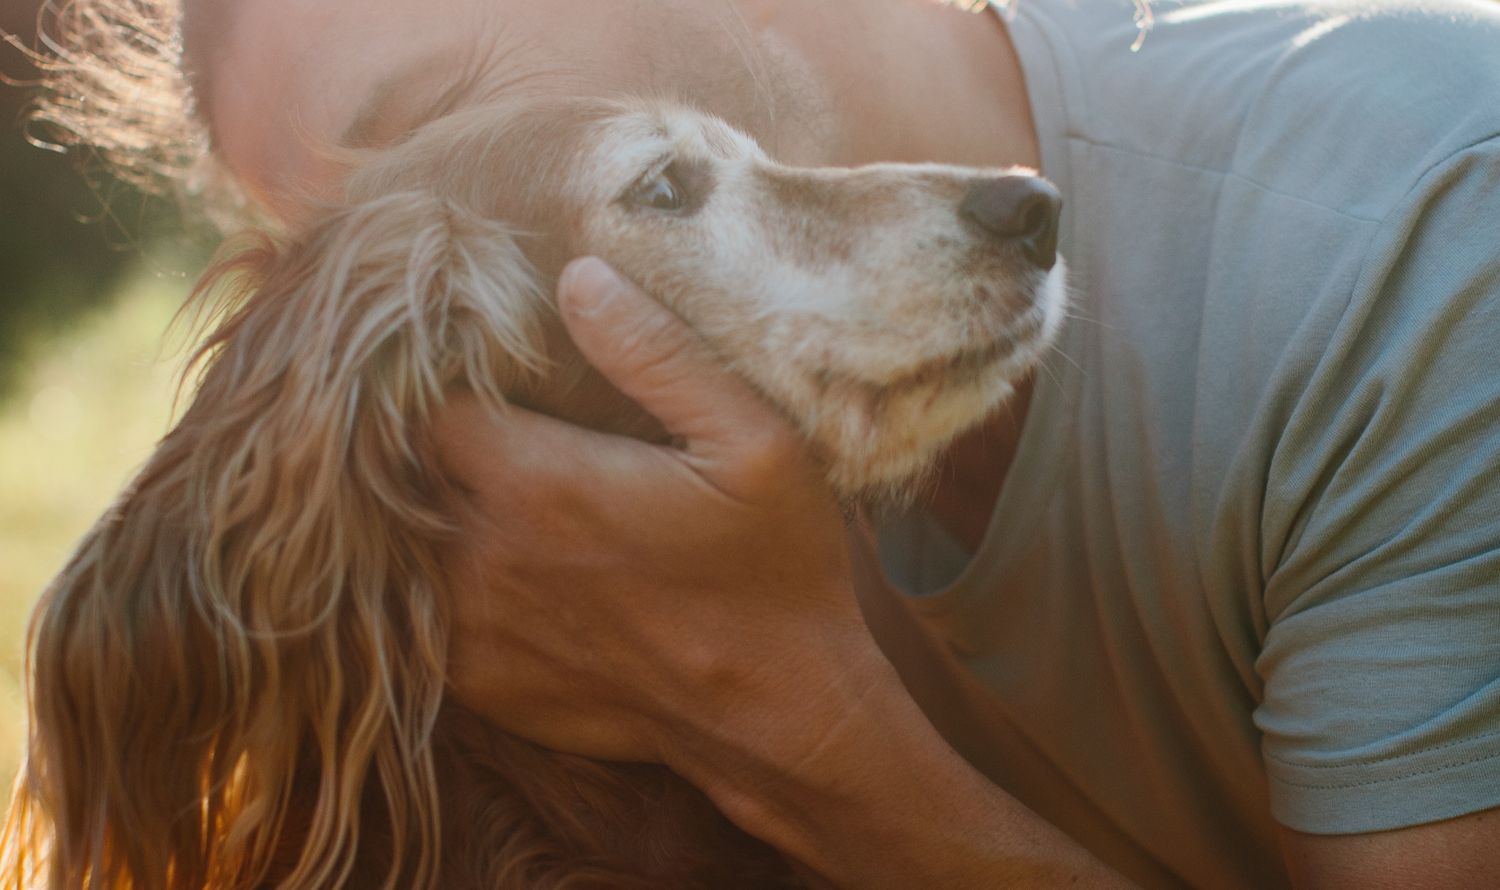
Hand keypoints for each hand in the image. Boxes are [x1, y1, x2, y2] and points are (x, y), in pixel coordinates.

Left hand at [433, 257, 875, 771]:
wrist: (779, 715)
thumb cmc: (775, 571)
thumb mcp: (753, 443)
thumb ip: (658, 354)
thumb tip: (577, 277)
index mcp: (536, 481)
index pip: (425, 405)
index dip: (449, 383)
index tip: (488, 379)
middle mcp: (484, 556)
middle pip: (403, 476)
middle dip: (433, 449)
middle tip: (494, 434)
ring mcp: (476, 629)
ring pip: (405, 548)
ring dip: (435, 518)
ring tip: (492, 501)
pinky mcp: (485, 685)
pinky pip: (425, 619)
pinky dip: (445, 589)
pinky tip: (505, 575)